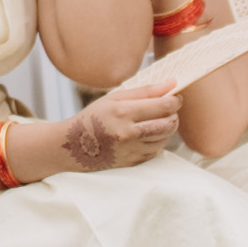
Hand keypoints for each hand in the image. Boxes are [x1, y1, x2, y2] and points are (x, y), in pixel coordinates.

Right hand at [56, 88, 176, 170]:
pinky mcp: (133, 162)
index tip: (175, 97)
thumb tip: (171, 84)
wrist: (73, 146)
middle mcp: (129, 133)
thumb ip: (144, 91)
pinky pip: (156, 151)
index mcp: (123, 112)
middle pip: (169, 125)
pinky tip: (146, 134)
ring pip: (165, 139)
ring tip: (156, 121)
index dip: (175, 101)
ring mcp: (131, 150)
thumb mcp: (114, 97)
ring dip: (167, 129)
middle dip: (174, 115)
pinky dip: (157, 141)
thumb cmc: (94, 117)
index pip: (163, 106)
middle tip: (168, 109)